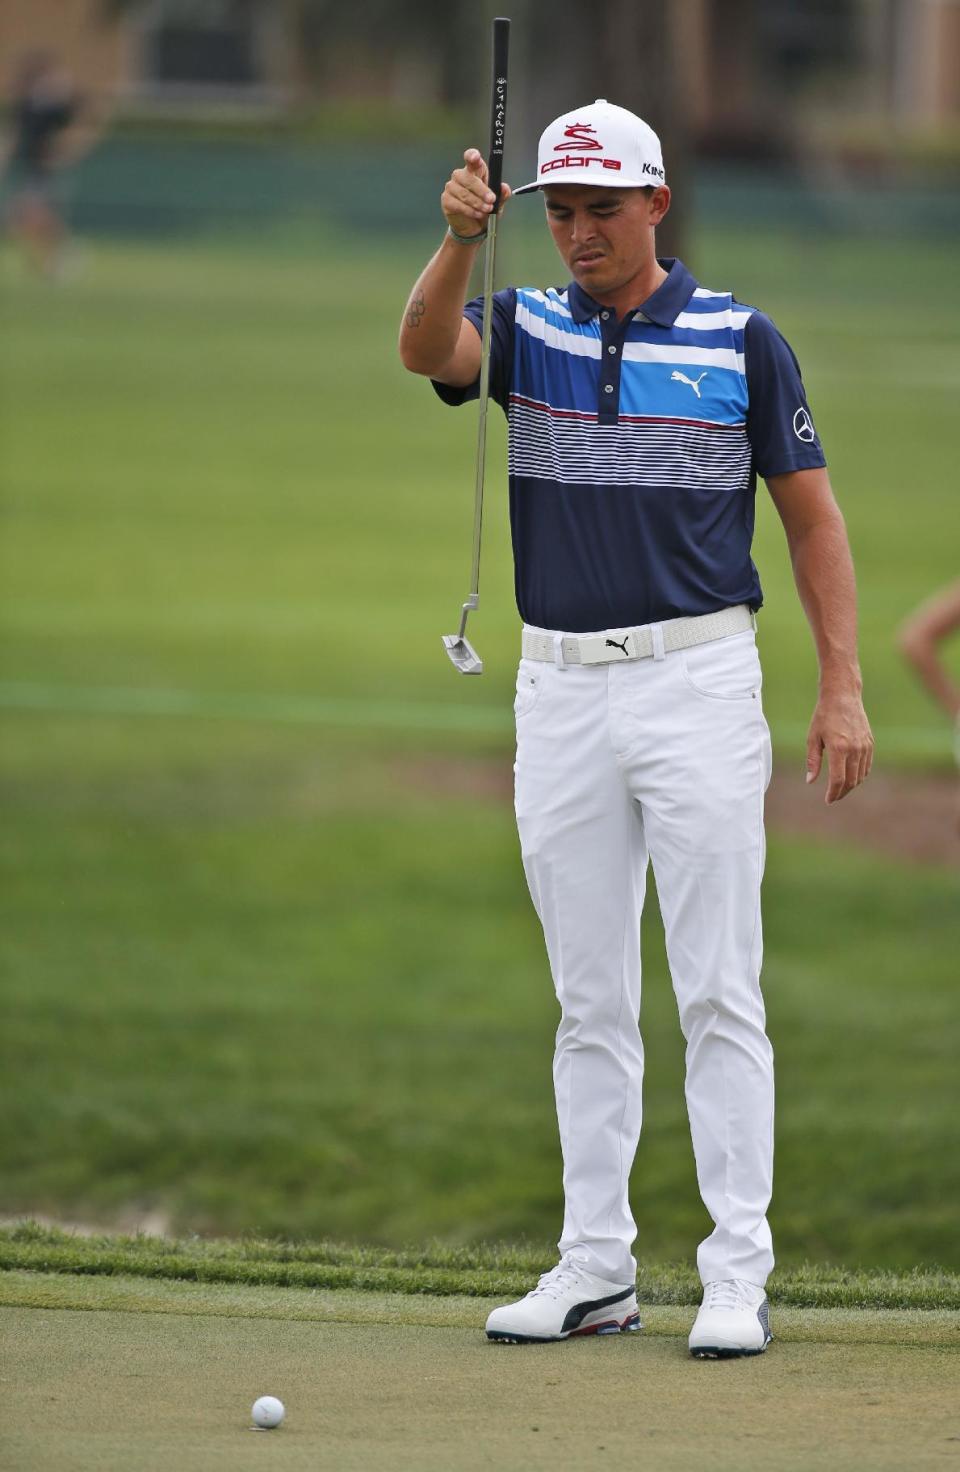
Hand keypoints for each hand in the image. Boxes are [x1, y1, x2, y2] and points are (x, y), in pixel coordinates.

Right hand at [441, 148, 510, 236]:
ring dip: (477, 202)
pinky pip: (458, 204)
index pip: (471, 159)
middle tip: (491, 200)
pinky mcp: (447, 200)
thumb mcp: (498, 202)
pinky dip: (470, 210)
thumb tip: (504, 188)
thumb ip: (502, 195)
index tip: (475, 157)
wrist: (474, 227)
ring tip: (486, 210)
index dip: (472, 156)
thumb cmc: (484, 209)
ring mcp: (452, 187)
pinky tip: (477, 214)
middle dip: (481, 190)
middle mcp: (461, 176)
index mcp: (474, 170)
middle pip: (468, 178)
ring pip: (464, 193)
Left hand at [805, 685, 873, 803]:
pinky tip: (851, 777)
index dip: (833, 793)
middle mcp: (854, 749)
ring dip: (851, 786)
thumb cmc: (824, 716)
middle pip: (851, 781)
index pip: (838, 779)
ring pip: (860, 776)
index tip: (828, 800)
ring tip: (840, 789)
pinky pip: (866, 766)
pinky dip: (860, 775)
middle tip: (833, 797)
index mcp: (838, 748)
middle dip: (842, 792)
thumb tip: (810, 781)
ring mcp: (864, 746)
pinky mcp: (870, 743)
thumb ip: (813, 761)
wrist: (843, 697)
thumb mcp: (813, 738)